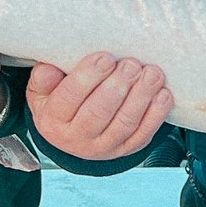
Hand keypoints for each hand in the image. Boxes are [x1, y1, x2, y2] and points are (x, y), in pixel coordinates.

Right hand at [26, 52, 172, 160]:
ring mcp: (104, 147)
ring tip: (151, 74)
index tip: (105, 58)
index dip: (87, 77)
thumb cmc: (60, 103)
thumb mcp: (42, 92)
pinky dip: (156, 114)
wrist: (73, 136)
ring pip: (124, 123)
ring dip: (141, 97)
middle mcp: (77, 138)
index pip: (69, 98)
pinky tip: (162, 94)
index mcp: (53, 120)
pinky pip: (143, 133)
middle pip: (99, 113)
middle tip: (131, 65)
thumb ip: (43, 79)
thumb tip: (48, 70)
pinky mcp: (127, 149)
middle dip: (118, 86)